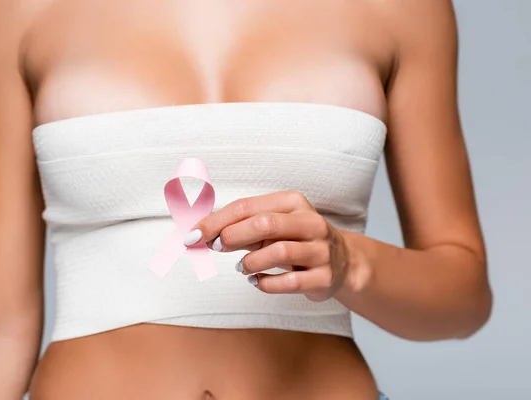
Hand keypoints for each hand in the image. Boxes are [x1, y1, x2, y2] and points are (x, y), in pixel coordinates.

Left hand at [184, 190, 350, 301]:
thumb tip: (202, 234)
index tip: (193, 235)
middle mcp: (310, 223)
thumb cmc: (295, 240)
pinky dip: (266, 283)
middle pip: (265, 223)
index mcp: (293, 202)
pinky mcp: (323, 277)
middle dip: (232, 236)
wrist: (343, 262)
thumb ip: (242, 226)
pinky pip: (289, 282)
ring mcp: (320, 250)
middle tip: (216, 248)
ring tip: (242, 268)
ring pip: (278, 252)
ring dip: (250, 263)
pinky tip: (257, 281)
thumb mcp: (273, 225)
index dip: (216, 221)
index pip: (248, 207)